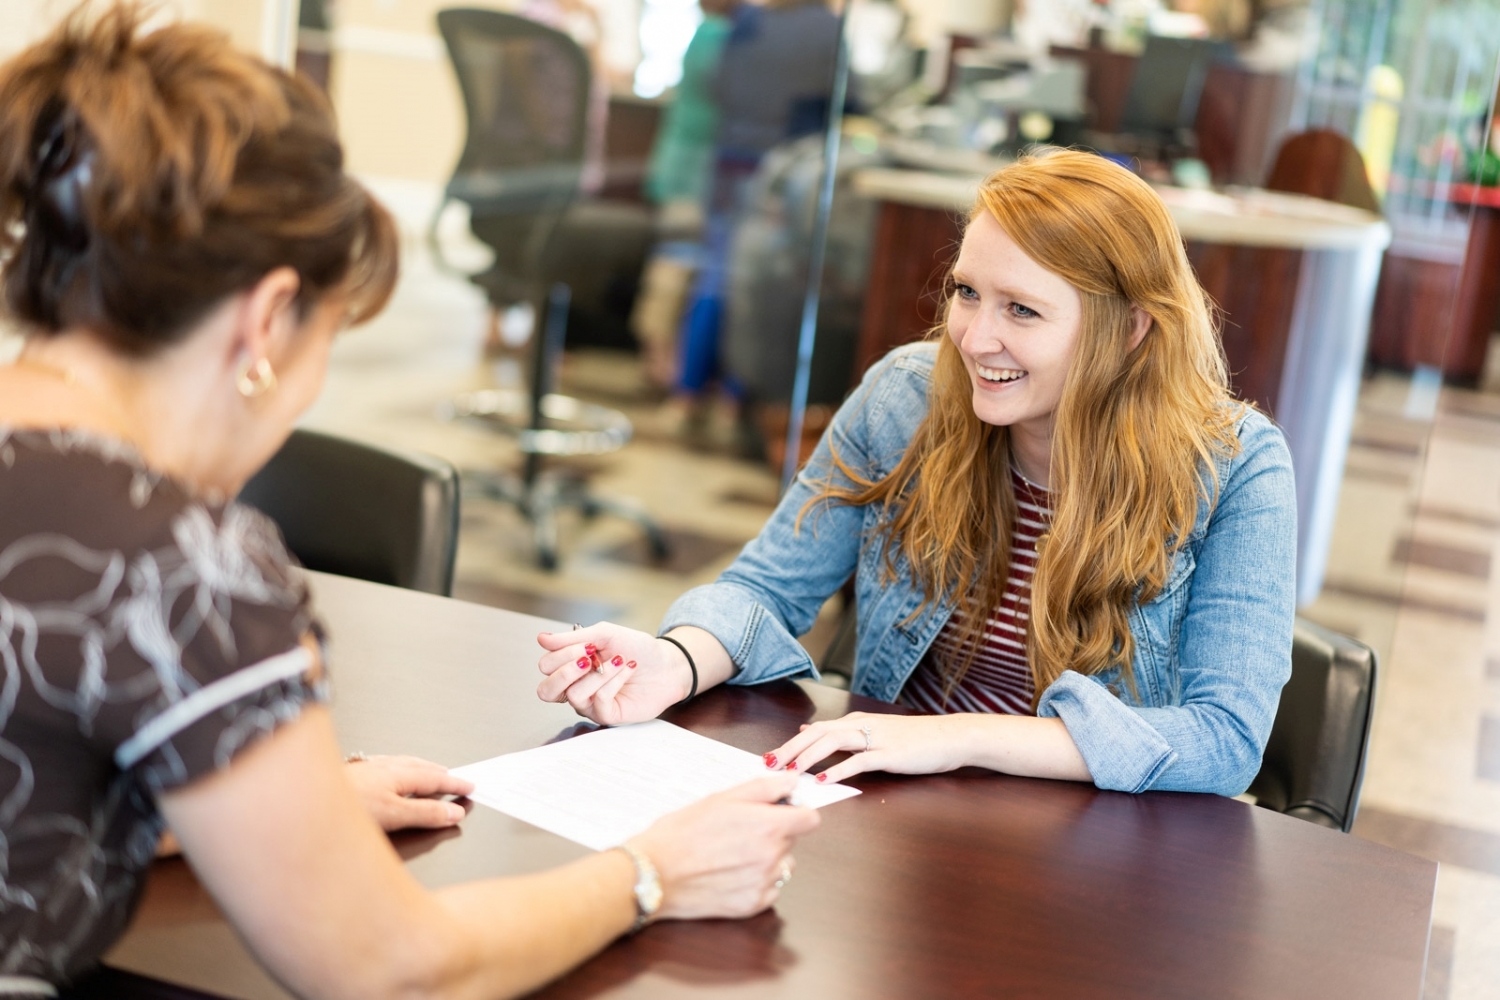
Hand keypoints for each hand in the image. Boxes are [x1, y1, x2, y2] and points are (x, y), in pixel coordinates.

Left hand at [344, 754, 474, 831]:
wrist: (301, 802)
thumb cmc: (345, 807)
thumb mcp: (394, 816)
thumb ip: (426, 814)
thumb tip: (454, 812)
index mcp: (398, 774)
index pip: (434, 778)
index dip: (454, 783)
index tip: (470, 786)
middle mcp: (383, 767)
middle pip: (419, 766)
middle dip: (439, 773)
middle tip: (455, 778)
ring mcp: (365, 768)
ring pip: (400, 764)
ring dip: (419, 769)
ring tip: (428, 774)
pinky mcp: (350, 774)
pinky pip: (384, 766)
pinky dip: (398, 770)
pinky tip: (388, 775)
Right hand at [536, 622, 691, 725]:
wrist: (666, 664)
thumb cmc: (636, 648)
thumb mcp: (604, 634)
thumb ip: (572, 638)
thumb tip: (541, 638)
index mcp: (570, 667)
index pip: (546, 666)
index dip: (562, 654)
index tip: (588, 644)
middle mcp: (575, 688)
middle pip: (546, 691)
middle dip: (566, 670)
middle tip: (590, 657)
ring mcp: (590, 704)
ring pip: (574, 695)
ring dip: (599, 673)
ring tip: (620, 660)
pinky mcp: (607, 715)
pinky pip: (598, 701)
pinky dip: (614, 681)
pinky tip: (627, 669)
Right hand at [628, 774, 819, 920]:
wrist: (654, 872)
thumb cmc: (682, 831)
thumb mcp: (722, 798)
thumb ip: (764, 788)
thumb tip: (792, 782)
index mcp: (769, 826)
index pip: (810, 819)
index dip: (796, 812)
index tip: (779, 812)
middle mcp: (772, 856)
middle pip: (791, 840)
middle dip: (773, 833)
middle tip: (739, 831)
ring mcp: (763, 884)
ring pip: (782, 865)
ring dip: (767, 859)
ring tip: (732, 854)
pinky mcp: (752, 905)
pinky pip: (770, 890)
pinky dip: (756, 882)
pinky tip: (729, 874)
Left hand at [764, 712, 973, 783]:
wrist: (950, 736)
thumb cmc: (914, 739)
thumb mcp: (874, 730)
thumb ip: (842, 731)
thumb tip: (809, 729)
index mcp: (856, 721)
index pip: (816, 729)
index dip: (791, 743)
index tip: (769, 757)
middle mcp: (862, 725)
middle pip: (818, 733)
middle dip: (791, 748)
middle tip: (768, 764)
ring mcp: (876, 738)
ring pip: (834, 742)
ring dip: (809, 756)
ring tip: (790, 770)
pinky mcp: (890, 753)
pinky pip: (859, 760)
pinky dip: (839, 769)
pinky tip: (824, 780)